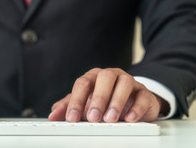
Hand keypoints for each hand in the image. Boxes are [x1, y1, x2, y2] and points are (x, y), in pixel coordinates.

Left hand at [48, 68, 167, 122]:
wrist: (131, 102)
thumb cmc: (104, 102)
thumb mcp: (84, 104)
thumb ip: (68, 108)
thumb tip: (52, 115)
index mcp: (94, 77)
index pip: (83, 83)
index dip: (76, 101)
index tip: (72, 117)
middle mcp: (111, 76)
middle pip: (104, 78)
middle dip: (98, 98)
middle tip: (93, 117)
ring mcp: (129, 82)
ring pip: (124, 83)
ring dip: (116, 101)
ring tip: (110, 119)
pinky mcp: (144, 92)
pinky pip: (142, 96)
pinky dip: (136, 108)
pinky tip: (129, 119)